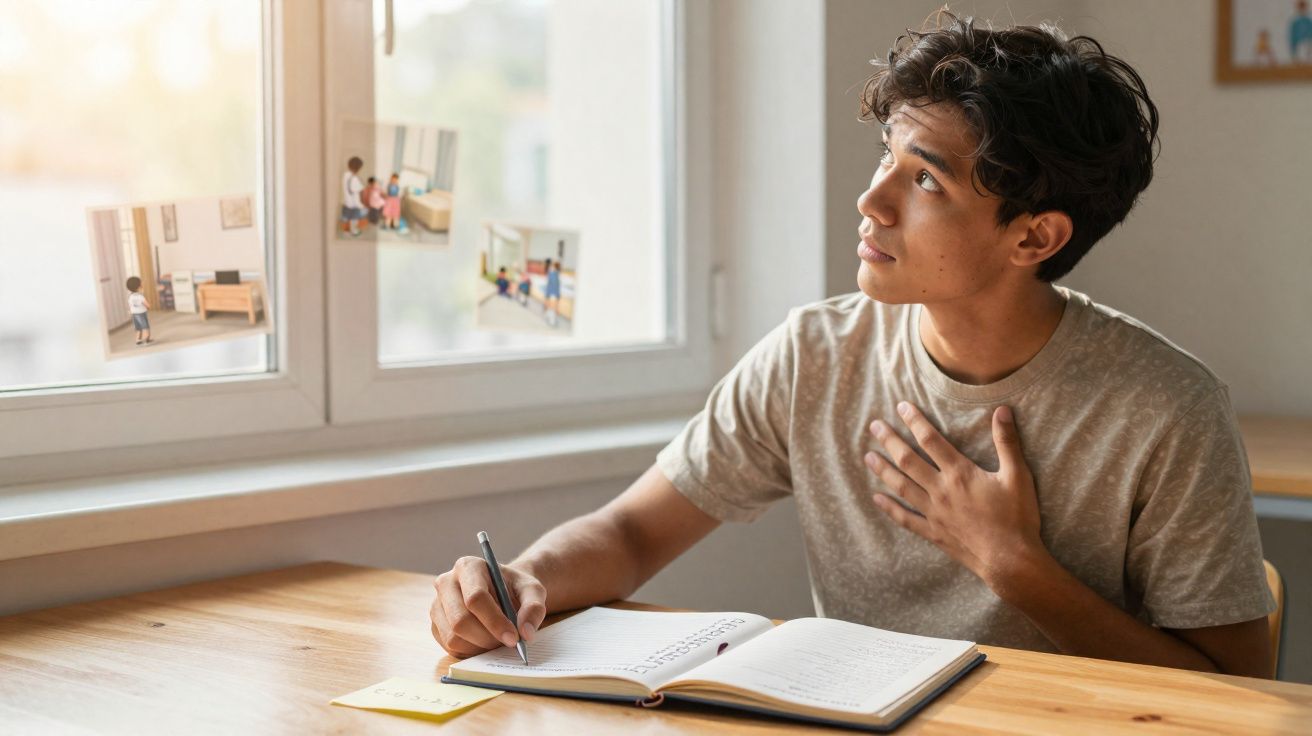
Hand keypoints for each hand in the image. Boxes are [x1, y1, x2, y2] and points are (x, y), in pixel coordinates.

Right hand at [430, 556, 546, 657]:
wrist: (503, 592)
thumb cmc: (515, 588)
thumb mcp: (532, 590)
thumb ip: (533, 607)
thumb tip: (526, 633)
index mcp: (468, 567)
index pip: (475, 598)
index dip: (495, 621)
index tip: (513, 637)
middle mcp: (446, 583)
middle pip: (460, 620)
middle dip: (487, 638)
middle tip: (507, 644)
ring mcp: (437, 605)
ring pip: (453, 637)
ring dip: (479, 647)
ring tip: (498, 641)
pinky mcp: (435, 625)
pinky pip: (450, 647)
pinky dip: (471, 652)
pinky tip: (485, 643)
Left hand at [864, 401, 1046, 586]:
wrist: (1011, 560)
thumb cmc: (1017, 518)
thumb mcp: (1018, 476)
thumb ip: (1007, 442)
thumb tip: (1002, 410)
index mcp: (960, 473)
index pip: (931, 440)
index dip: (915, 421)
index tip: (901, 406)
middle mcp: (941, 490)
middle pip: (908, 460)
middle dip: (890, 441)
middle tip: (874, 426)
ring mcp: (934, 513)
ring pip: (901, 486)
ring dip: (883, 470)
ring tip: (868, 456)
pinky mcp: (933, 532)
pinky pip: (905, 518)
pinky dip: (889, 508)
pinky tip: (876, 499)